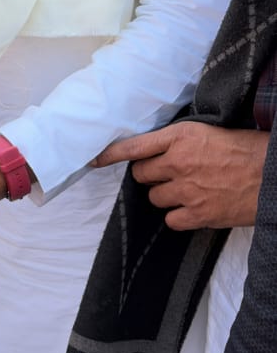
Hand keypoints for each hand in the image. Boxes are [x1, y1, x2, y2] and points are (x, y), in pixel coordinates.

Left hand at [95, 121, 266, 229]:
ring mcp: (187, 190)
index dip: (110, 154)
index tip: (94, 160)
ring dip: (166, 195)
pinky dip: (179, 216)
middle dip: (151, 175)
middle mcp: (179, 162)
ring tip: (189, 189)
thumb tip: (158, 149)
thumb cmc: (247, 150)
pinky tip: (194, 208)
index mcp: (181, 137)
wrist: (272, 175)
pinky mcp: (198, 214)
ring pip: (155, 198)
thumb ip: (180, 140)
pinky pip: (171, 220)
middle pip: (142, 175)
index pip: (134, 146)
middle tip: (170, 174)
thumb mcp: (209, 132)